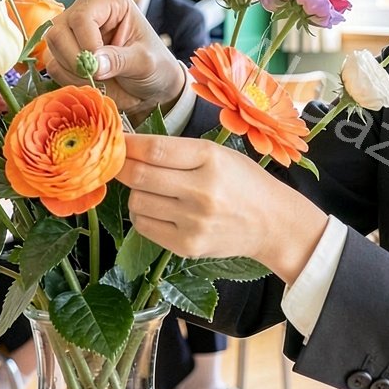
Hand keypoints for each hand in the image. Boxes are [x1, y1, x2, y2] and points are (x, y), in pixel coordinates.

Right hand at [43, 0, 186, 114]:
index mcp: (111, 0)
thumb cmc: (155, 66)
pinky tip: (90, 82)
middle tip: (97, 77)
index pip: (82, 16)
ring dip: (72, 71)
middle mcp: (86, 9)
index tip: (100, 68)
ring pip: (51, 48)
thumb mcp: (146, 62)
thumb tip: (93, 63)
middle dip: (75, 59)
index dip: (86, 44)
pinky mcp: (64, 50)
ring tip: (99, 80)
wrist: (152, 87)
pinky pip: (53, 65)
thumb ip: (120, 60)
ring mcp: (71, 29)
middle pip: (59, 30)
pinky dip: (68, 78)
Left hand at [120, 135, 327, 284]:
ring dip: (135, 193)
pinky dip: (143, 214)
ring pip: (136, 202)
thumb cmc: (242, 182)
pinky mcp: (187, 246)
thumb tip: (128, 147)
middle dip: (121, 167)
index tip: (116, 142)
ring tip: (150, 190)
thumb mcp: (218, 154)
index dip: (127, 145)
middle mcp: (202, 190)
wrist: (272, 223)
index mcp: (211, 158)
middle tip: (117, 164)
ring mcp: (194, 221)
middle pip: (139, 176)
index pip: (154, 149)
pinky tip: (157, 209)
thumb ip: (177, 151)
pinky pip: (144, 226)